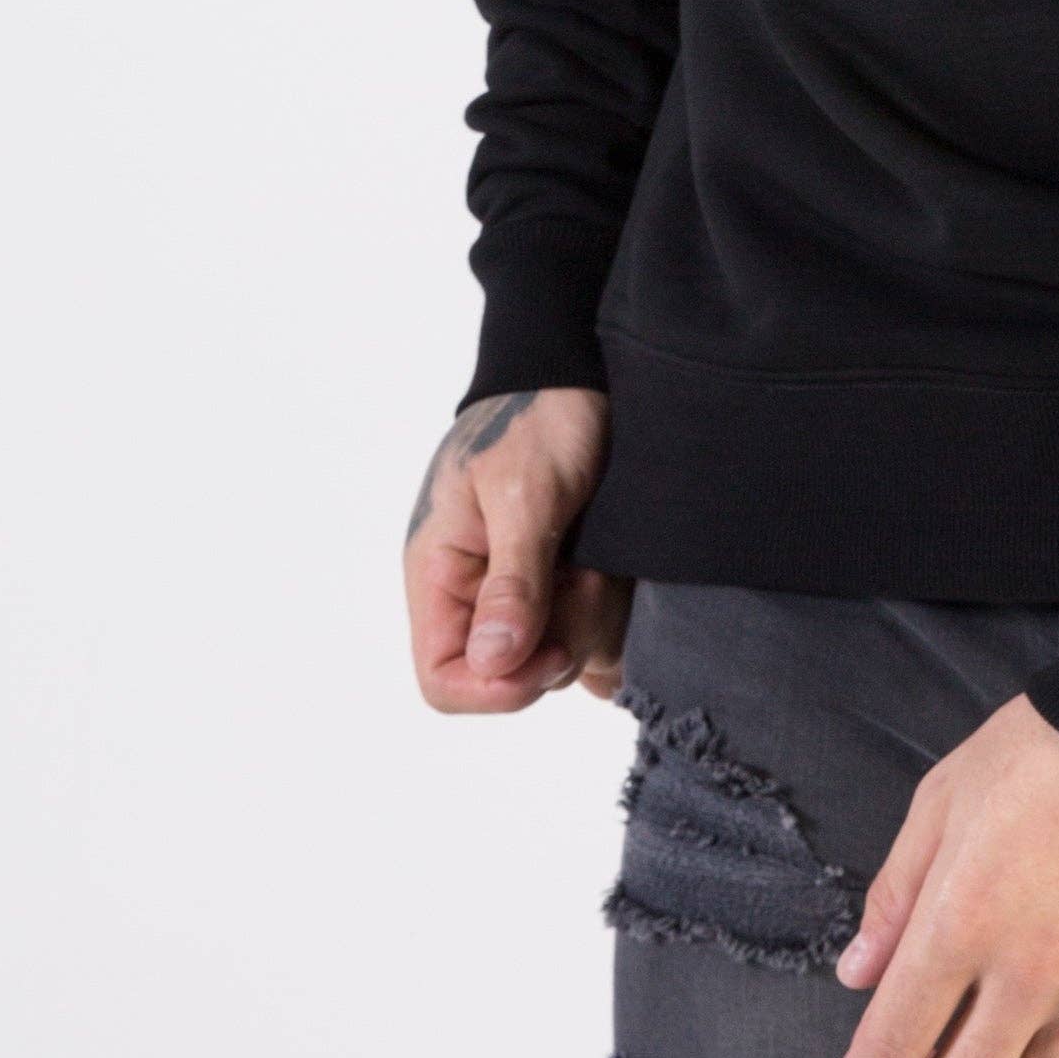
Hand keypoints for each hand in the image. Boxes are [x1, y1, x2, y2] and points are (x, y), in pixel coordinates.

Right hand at [403, 385, 629, 712]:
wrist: (580, 369)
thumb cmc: (538, 415)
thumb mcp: (525, 491)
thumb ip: (513, 579)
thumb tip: (493, 662)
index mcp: (441, 575)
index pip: (443, 679)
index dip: (497, 688)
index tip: (551, 650)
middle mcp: (477, 595)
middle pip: (514, 677)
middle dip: (562, 637)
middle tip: (588, 573)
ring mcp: (526, 593)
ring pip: (562, 658)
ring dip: (594, 613)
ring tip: (602, 553)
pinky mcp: (568, 586)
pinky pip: (594, 635)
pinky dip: (613, 611)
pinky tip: (617, 566)